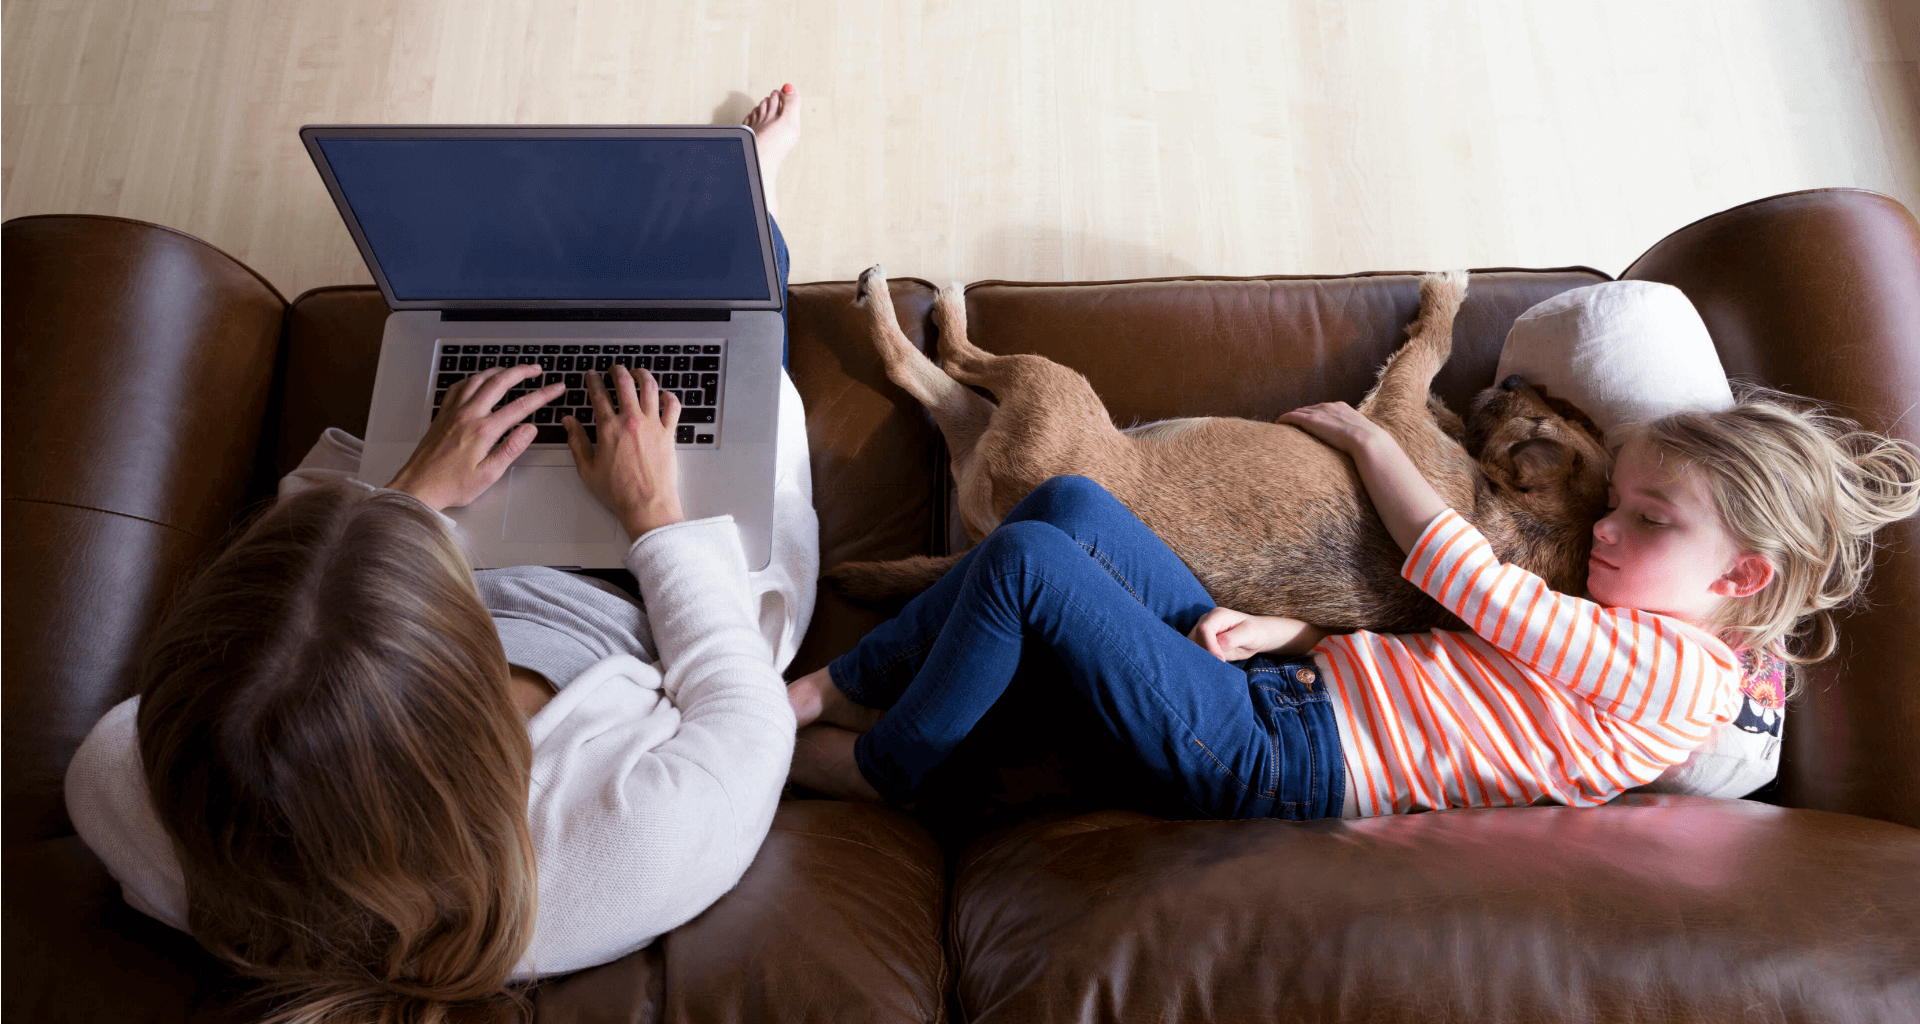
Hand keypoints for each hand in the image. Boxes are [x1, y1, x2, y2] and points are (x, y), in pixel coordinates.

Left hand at [386, 364, 563, 509]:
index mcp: (483, 431)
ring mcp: (453, 412)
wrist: (417, 486)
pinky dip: (473, 378)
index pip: (520, 406)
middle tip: (536, 369)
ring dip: (498, 370)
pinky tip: (478, 380)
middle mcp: (468, 415)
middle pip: (499, 383)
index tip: (556, 388)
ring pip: (478, 379)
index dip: (542, 395)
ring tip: (511, 370)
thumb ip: (511, 449)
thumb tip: (530, 429)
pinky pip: (458, 387)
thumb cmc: (451, 485)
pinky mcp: (442, 414)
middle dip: (521, 372)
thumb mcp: (488, 474)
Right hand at [566, 365, 685, 539]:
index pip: (598, 395)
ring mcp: (653, 425)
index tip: (591, 375)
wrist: (647, 505)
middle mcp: (631, 421)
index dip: (593, 381)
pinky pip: (673, 407)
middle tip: (614, 368)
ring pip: (649, 388)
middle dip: (617, 371)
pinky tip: (664, 394)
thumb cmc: (618, 492)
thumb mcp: (587, 469)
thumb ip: (576, 441)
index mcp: (608, 428)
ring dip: (642, 375)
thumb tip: (568, 422)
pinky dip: (669, 396)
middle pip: (624, 383)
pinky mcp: (669, 434)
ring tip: (637, 372)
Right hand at [1188, 607, 1326, 660]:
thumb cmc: (1255, 632)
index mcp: (1217, 615)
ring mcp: (1201, 631)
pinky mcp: (1201, 641)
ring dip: (1199, 657)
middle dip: (1202, 653)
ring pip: (1190, 646)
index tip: (1221, 659)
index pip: (1204, 630)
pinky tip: (1209, 666)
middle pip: (1193, 638)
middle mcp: (1206, 621)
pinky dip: (1199, 659)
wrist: (1256, 636)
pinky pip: (1194, 651)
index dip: (1210, 646)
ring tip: (1212, 666)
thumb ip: (1233, 638)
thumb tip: (1218, 646)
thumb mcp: (1249, 634)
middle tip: (1215, 665)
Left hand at [1277, 401, 1390, 457]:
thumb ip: (1355, 436)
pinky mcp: (1311, 420)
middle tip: (1291, 423)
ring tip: (1283, 424)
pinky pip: (1292, 416)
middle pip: (1309, 408)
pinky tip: (1278, 423)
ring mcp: (1320, 412)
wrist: (1367, 441)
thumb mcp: (1362, 435)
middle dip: (1300, 414)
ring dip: (1291, 417)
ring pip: (1299, 411)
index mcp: (1342, 407)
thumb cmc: (1368, 443)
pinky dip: (1285, 419)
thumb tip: (1360, 447)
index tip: (1308, 421)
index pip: (1323, 408)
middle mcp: (1329, 406)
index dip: (1314, 414)